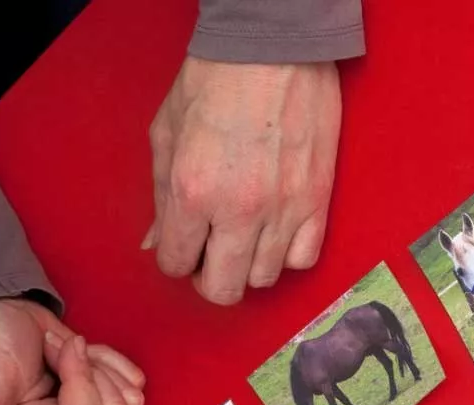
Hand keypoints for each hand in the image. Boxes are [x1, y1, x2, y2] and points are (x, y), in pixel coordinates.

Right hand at [0, 299, 145, 404]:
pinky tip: (82, 359)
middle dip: (88, 369)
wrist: (3, 319)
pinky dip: (113, 363)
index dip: (81, 375)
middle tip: (52, 354)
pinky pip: (135, 387)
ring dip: (98, 365)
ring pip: (128, 401)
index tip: (55, 349)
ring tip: (62, 356)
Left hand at [146, 57, 341, 303]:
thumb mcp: (166, 133)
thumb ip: (159, 196)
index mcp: (191, 192)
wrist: (272, 47)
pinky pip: (303, 259)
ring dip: (248, 266)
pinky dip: (286, 255)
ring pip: (264, 279)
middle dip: (209, 279)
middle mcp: (238, 211)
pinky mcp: (317, 201)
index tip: (182, 246)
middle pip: (222, 288)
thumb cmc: (214, 81)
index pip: (175, 263)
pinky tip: (277, 234)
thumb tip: (156, 241)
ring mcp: (283, 210)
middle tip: (210, 256)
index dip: (175, 259)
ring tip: (244, 240)